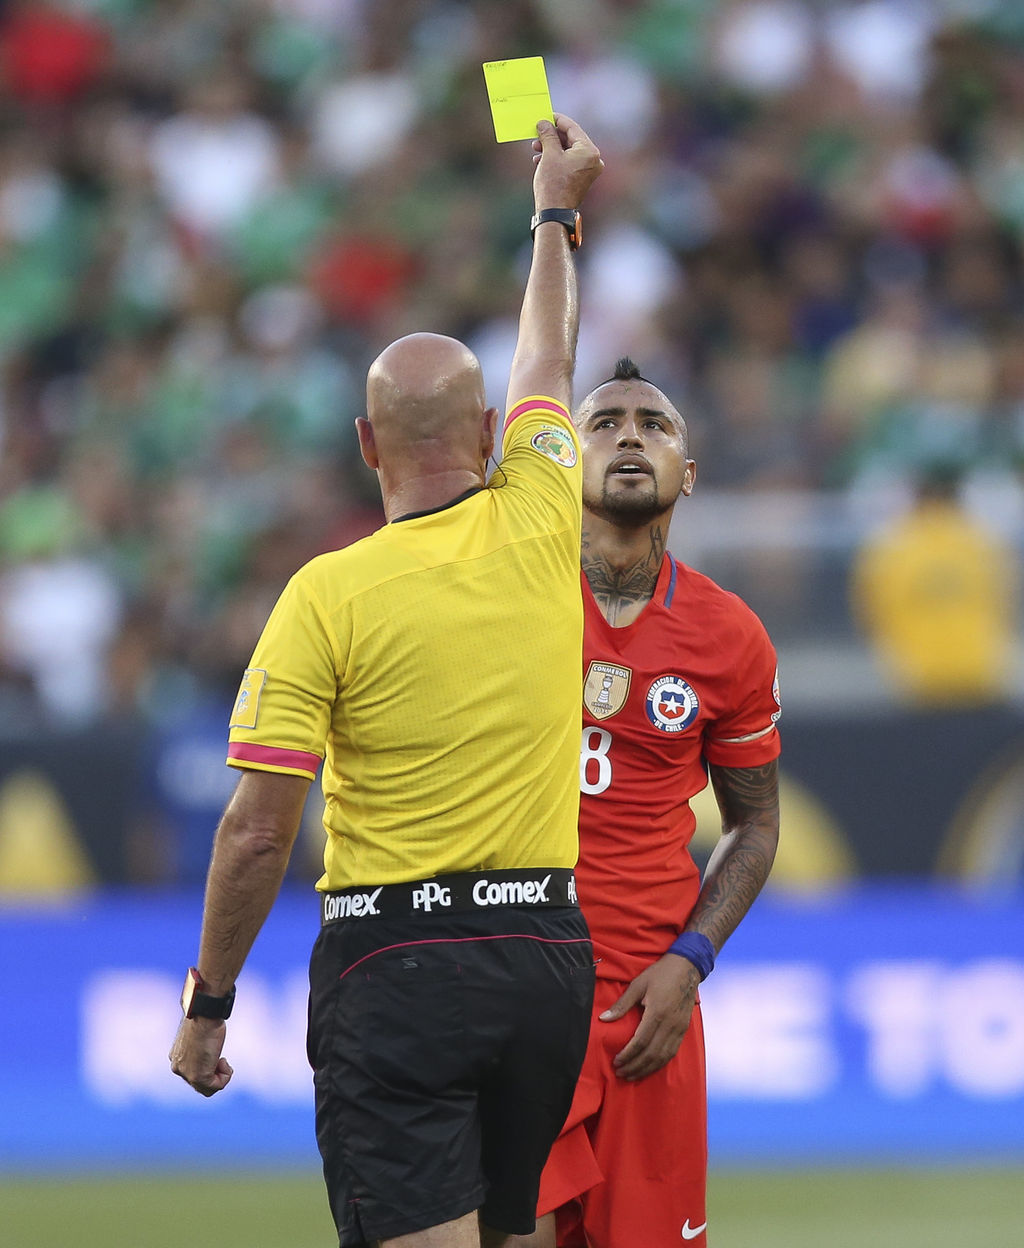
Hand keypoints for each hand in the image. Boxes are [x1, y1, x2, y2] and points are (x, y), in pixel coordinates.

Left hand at [169, 1017, 233, 1096]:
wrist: (204, 1015)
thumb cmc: (205, 1017)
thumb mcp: (200, 1033)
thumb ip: (200, 1044)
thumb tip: (207, 1042)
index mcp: (177, 1057)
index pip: (192, 1072)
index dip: (209, 1066)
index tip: (215, 1052)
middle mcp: (178, 1068)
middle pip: (199, 1084)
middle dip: (214, 1073)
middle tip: (220, 1058)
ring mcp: (187, 1074)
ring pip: (207, 1089)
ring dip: (221, 1077)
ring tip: (223, 1061)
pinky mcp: (199, 1077)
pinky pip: (217, 1086)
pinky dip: (225, 1076)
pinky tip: (224, 1061)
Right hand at [531, 113, 602, 211]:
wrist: (554, 213)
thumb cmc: (553, 184)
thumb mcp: (549, 154)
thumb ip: (548, 135)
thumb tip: (544, 123)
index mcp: (589, 151)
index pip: (573, 128)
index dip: (557, 120)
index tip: (546, 115)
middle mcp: (593, 160)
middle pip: (571, 139)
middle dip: (552, 136)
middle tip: (538, 133)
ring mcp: (589, 171)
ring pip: (568, 151)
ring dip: (551, 148)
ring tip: (536, 148)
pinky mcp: (582, 179)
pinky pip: (569, 162)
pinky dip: (556, 159)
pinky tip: (540, 160)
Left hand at [601, 953, 699, 1080]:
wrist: (687, 968)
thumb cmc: (660, 974)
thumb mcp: (638, 984)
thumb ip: (622, 1004)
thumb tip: (604, 1019)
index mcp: (657, 1013)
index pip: (640, 1042)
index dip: (627, 1055)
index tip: (616, 1062)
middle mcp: (670, 1025)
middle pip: (651, 1054)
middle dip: (635, 1067)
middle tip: (620, 1073)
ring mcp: (679, 1029)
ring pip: (663, 1057)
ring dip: (647, 1069)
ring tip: (632, 1075)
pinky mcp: (684, 1030)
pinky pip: (672, 1053)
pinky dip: (660, 1064)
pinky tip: (650, 1068)